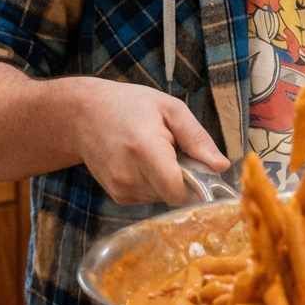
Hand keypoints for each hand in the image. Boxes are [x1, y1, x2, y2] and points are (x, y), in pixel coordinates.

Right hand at [71, 79, 228, 206]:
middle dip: (185, 179)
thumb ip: (197, 138)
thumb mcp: (170, 109)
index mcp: (144, 149)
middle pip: (174, 195)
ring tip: (158, 155)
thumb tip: (221, 166)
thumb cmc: (131, 106)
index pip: (178, 190)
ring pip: (164, 199)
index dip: (198, 184)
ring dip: (169, 181)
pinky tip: (146, 164)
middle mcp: (129, 176)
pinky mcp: (118, 197)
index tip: (203, 169)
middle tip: (177, 153)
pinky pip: (151, 198)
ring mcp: (120, 190)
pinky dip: (156, 185)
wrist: (83, 115)